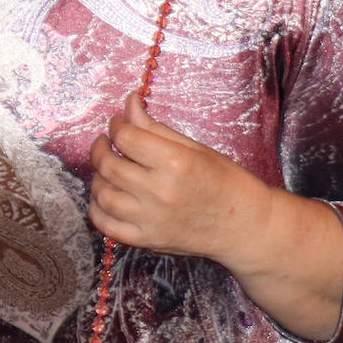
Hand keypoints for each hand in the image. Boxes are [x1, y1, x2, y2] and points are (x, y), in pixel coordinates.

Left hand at [87, 91, 268, 262]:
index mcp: (176, 163)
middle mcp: (160, 192)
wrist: (245, 226)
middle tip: (105, 143)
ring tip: (107, 170)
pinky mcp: (148, 240)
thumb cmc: (225, 182)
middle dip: (100, 149)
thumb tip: (129, 102)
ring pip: (102, 195)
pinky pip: (107, 226)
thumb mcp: (195, 148)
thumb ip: (155, 127)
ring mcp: (152, 220)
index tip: (118, 124)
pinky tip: (105, 197)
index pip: (126, 137)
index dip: (116, 125)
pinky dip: (97, 210)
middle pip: (109, 166)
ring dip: (98, 178)